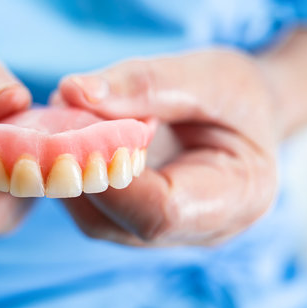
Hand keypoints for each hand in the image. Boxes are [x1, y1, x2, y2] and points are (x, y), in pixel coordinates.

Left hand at [56, 49, 277, 245]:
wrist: (245, 115)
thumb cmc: (238, 95)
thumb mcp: (208, 74)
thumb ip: (145, 83)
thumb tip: (72, 91)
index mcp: (236, 199)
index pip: (160, 211)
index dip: (109, 174)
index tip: (77, 122)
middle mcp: (199, 229)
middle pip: (118, 221)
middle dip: (79, 168)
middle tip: (61, 112)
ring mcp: (166, 233)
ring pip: (95, 219)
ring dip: (68, 170)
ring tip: (67, 117)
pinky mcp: (138, 220)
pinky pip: (94, 209)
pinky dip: (73, 173)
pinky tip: (71, 136)